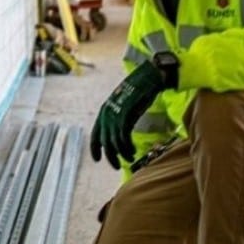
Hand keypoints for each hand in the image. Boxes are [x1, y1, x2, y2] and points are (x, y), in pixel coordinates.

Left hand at [90, 52, 179, 167]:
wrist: (149, 77)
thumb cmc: (139, 90)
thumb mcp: (124, 103)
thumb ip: (118, 116)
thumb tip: (119, 132)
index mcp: (104, 111)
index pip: (95, 134)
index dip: (94, 148)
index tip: (97, 160)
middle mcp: (107, 113)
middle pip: (105, 142)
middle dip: (110, 156)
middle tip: (117, 166)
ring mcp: (116, 114)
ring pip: (114, 142)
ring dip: (122, 154)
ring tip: (129, 158)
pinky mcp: (127, 115)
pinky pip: (124, 137)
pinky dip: (127, 147)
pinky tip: (133, 151)